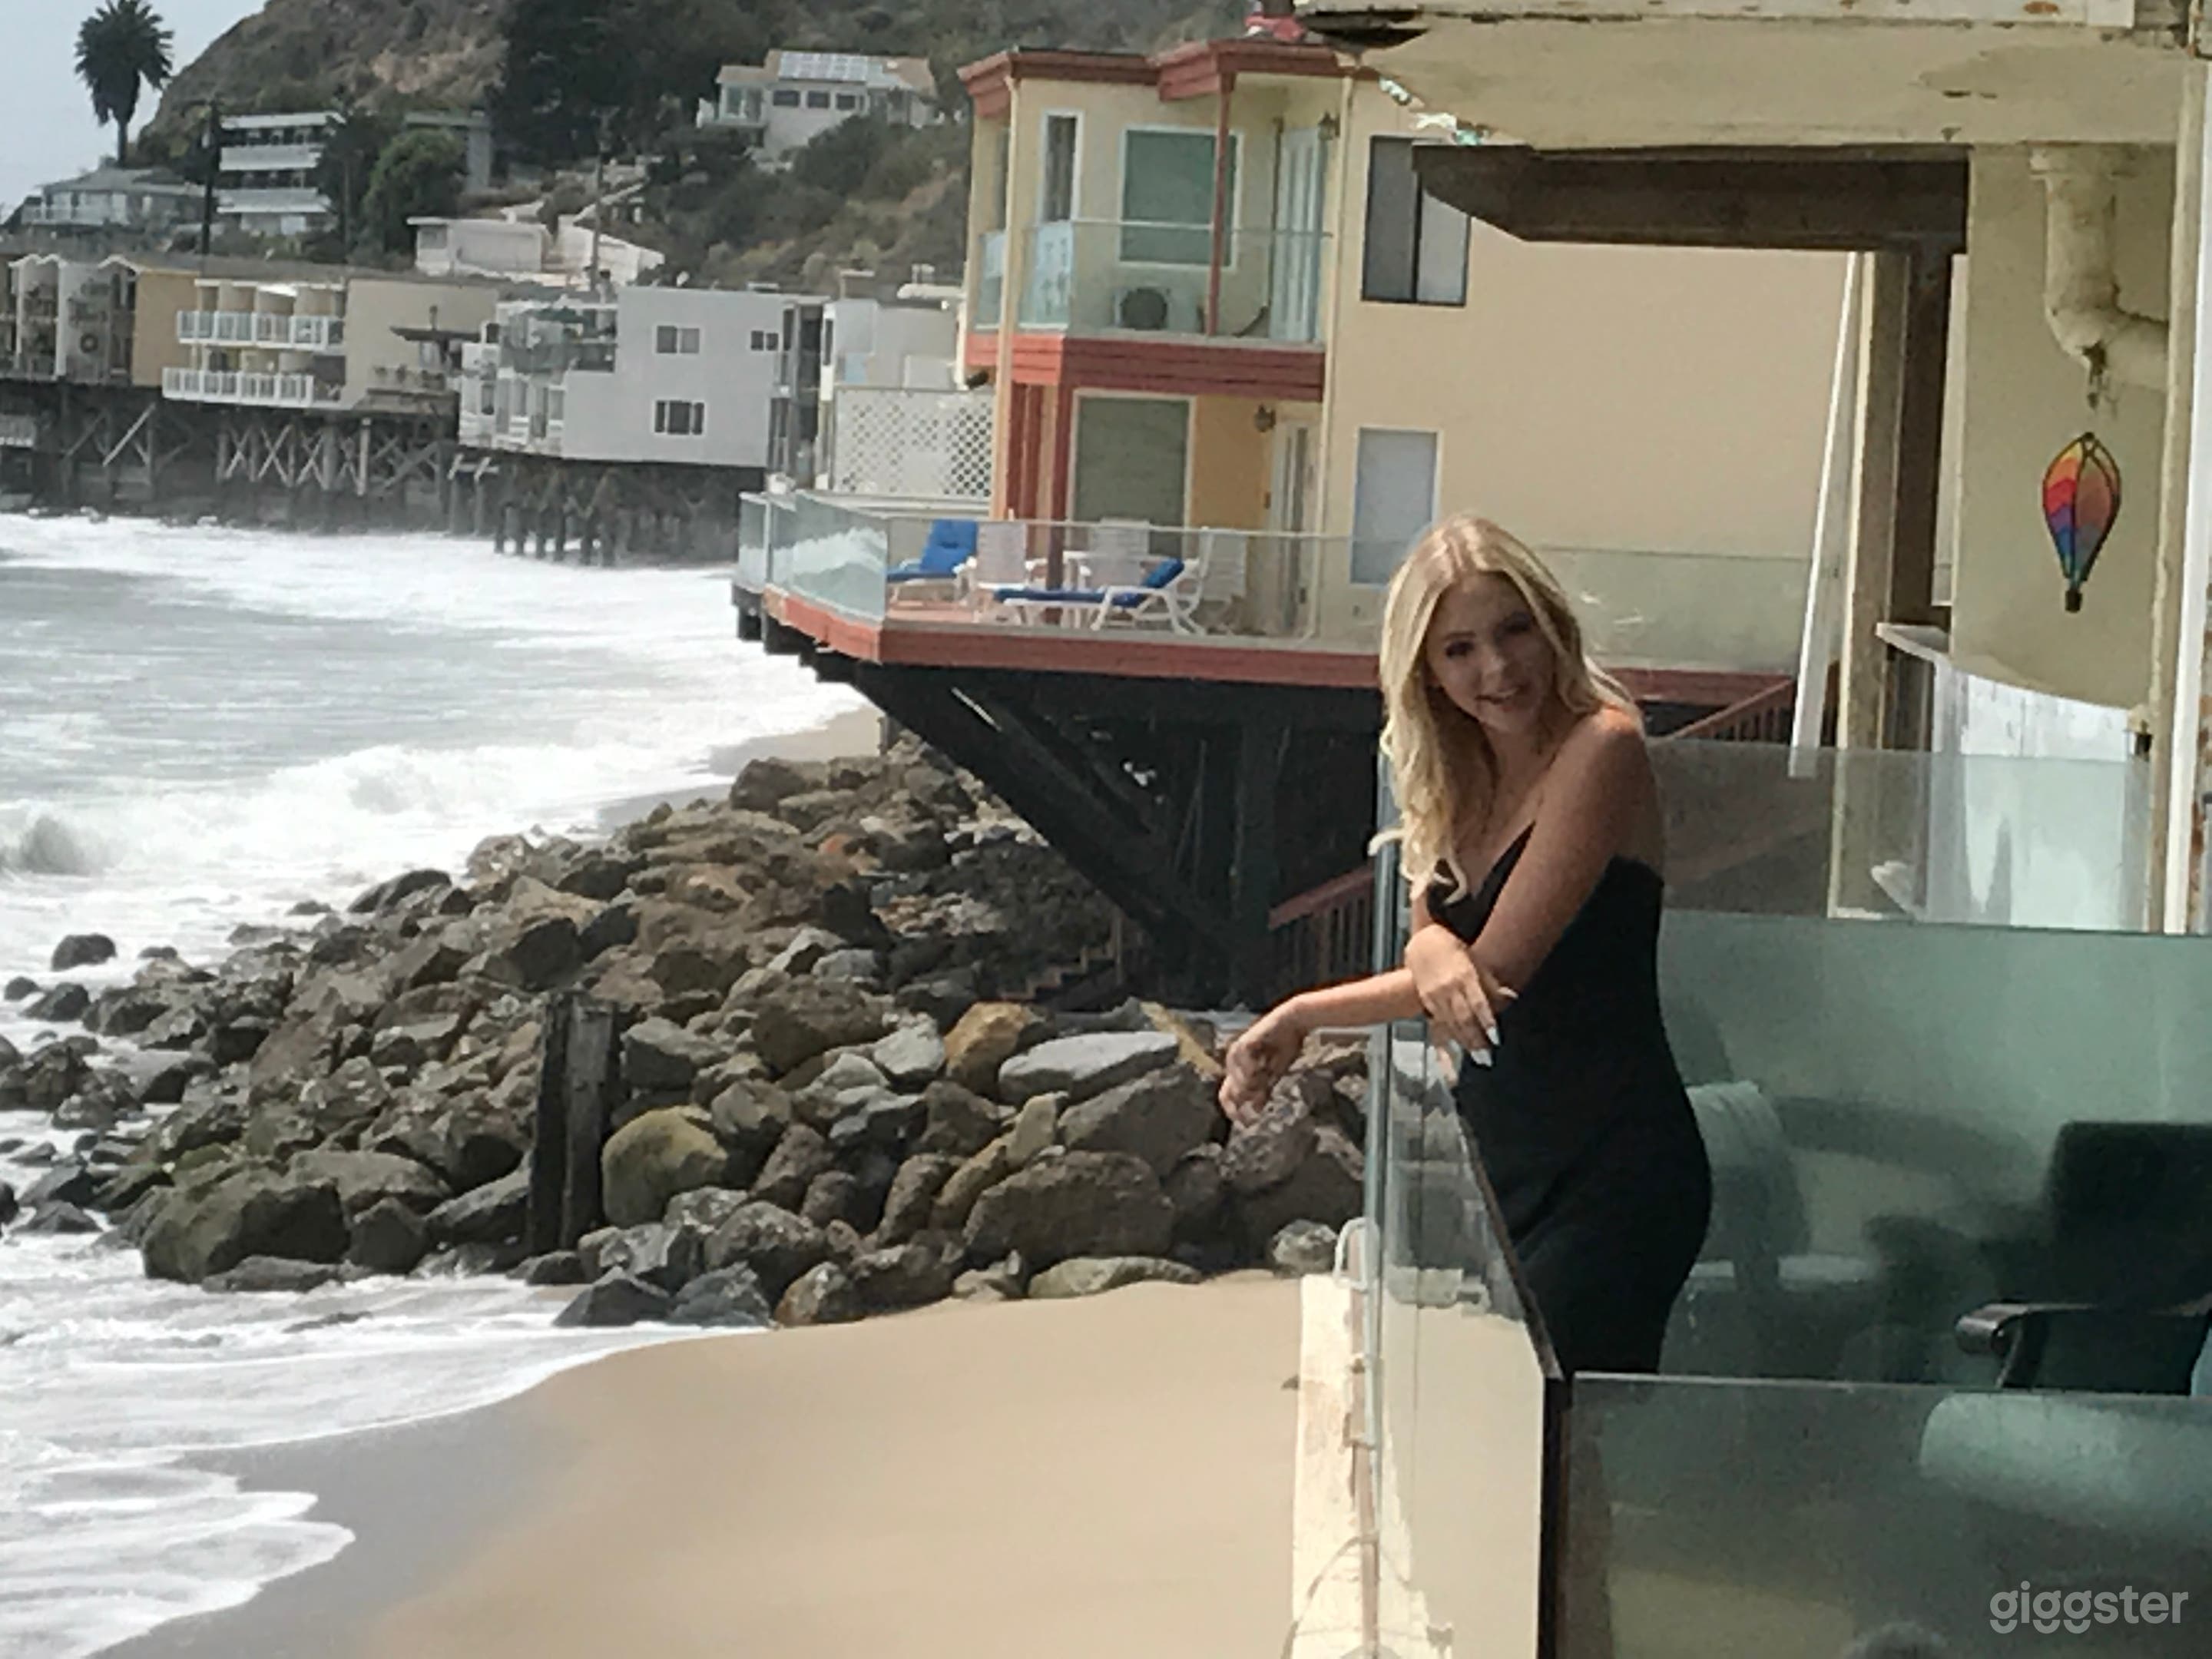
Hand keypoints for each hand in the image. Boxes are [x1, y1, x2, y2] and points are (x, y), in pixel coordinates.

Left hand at [1218, 1000, 1309, 1128]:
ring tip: (1269, 1075)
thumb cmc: (1283, 1047)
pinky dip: (1253, 1071)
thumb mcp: (1274, 1074)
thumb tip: (1254, 1112)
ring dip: (1253, 1084)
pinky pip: (1244, 1065)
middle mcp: (1234, 1063)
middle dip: (1248, 1098)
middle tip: (1266, 1092)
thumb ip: (1263, 1091)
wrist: (1292, 1023)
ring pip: (1238, 1081)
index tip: (1246, 1123)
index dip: (1233, 1111)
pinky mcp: (1244, 1043)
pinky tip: (1265, 1067)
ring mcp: (1237, 1053)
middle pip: (1230, 1092)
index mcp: (1239, 1071)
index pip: (1226, 1096)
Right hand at [1405, 923, 1514, 1063]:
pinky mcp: (1427, 1002)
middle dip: (1476, 1039)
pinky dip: (1448, 1037)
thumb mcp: (1475, 961)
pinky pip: (1438, 1023)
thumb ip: (1491, 982)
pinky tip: (1456, 1048)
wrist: (1422, 944)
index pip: (1478, 1003)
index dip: (1487, 1021)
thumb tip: (1511, 997)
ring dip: (1464, 1042)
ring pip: (1451, 1024)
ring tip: (1477, 1057)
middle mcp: (1449, 988)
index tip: (1496, 1038)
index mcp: (1465, 976)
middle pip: (1464, 1018)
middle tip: (1487, 1058)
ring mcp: (1436, 995)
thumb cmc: (1454, 951)